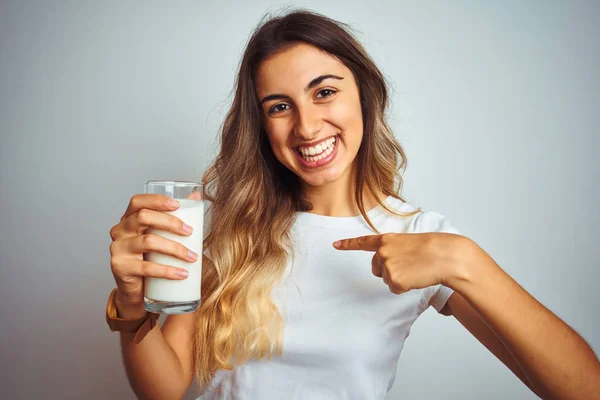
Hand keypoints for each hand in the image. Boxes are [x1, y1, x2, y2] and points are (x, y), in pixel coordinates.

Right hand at [109, 194, 198, 317]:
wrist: (136, 289)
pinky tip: (182, 274)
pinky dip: (168, 271)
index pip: (137, 202)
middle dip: (170, 222)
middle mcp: (120, 231)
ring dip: (175, 248)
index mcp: (129, 219)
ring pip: (148, 241)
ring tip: (192, 257)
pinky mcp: (120, 268)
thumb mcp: (160, 235)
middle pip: (143, 217)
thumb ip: (174, 216)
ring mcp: (118, 249)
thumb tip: (196, 196)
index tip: (177, 205)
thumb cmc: (150, 257)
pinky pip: (146, 268)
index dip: (156, 200)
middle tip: (190, 232)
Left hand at [333, 233, 463, 294]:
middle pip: (376, 268)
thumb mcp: (408, 243)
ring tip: (416, 269)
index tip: (335, 245)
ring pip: (387, 280)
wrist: (445, 256)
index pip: (364, 242)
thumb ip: (393, 251)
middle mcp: (383, 252)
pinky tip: (416, 277)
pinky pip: (395, 289)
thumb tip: (386, 268)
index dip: (348, 244)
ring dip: (400, 279)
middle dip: (389, 271)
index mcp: (387, 240)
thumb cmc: (432, 249)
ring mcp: (387, 265)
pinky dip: (405, 287)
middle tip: (409, 265)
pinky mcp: (394, 280)